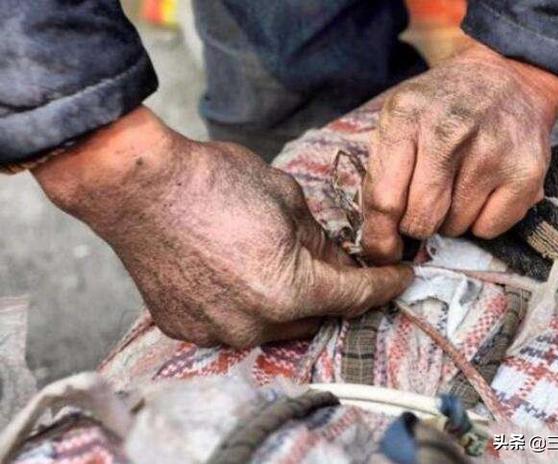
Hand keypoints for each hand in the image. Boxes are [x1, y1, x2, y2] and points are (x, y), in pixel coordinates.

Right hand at [32, 107, 411, 346]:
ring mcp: (218, 332)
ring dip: (289, 301)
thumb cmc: (213, 182)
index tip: (400, 278)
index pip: (356, 296)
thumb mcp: (286, 199)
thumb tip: (335, 258)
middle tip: (338, 266)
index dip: (384, 285)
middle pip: (317, 316)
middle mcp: (256, 324)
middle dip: (333, 292)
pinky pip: (234, 323)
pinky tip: (237, 274)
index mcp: (291, 290)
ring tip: (280, 266)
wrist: (139, 186)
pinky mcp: (187, 328)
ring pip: (275, 324)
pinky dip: (248, 304)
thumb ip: (319, 239)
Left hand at [362, 41, 557, 263]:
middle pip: (420, 219)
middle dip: (415, 225)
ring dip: (449, 220)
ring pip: (454, 228)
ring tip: (455, 186)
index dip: (380, 235)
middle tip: (422, 208)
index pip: (385, 199)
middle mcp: (451, 131)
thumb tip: (379, 241)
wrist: (503, 78)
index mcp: (407, 117)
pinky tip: (481, 191)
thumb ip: (380, 176)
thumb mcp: (397, 121)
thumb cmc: (439, 110)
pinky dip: (481, 221)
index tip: (381, 250)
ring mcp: (493, 151)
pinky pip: (489, 229)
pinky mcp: (527, 172)